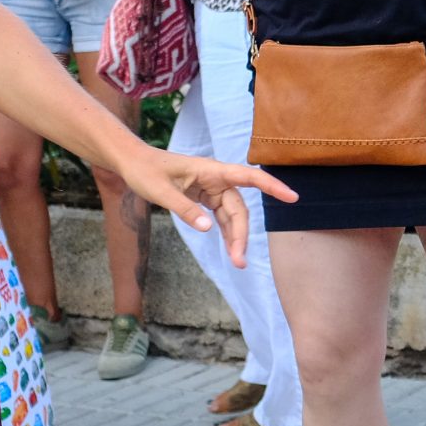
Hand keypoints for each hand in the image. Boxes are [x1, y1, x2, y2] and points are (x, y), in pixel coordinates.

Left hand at [109, 146, 296, 269]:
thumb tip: (209, 228)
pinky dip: (225, 233)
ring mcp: (212, 189)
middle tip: (239, 261)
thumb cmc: (145, 171)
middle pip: (239, 208)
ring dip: (235, 237)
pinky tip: (229, 249)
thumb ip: (185, 209)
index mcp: (211, 170)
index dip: (272, 187)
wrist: (133, 163)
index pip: (249, 177)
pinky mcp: (205, 197)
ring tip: (237, 261)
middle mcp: (217, 179)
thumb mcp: (161, 192)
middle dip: (241, 234)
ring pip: (232, 215)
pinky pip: (221, 216)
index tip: (292, 197)